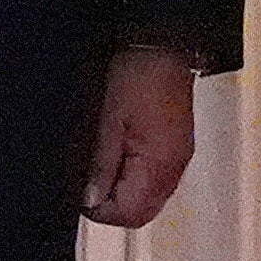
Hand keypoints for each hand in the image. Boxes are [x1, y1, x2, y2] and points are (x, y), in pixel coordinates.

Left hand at [84, 46, 201, 230]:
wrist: (160, 47)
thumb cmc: (137, 76)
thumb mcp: (107, 123)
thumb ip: (101, 166)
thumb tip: (91, 200)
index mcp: (158, 164)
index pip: (129, 213)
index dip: (100, 209)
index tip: (82, 193)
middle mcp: (174, 168)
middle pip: (143, 213)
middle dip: (113, 207)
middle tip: (90, 185)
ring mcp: (178, 158)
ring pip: (150, 199)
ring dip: (125, 194)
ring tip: (103, 166)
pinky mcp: (176, 148)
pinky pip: (157, 180)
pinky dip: (136, 179)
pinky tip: (121, 156)